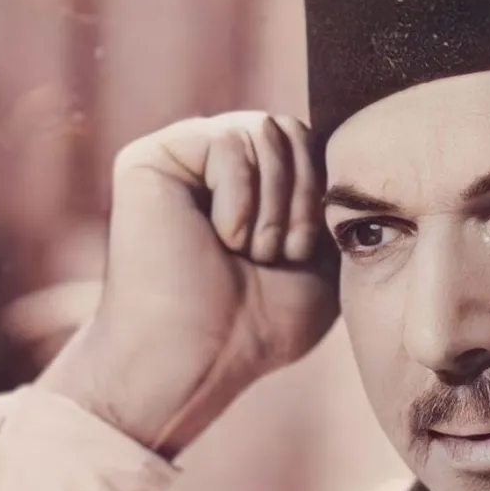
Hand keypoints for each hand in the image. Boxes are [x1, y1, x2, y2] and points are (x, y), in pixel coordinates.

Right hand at [39, 112, 338, 455]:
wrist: (198, 362)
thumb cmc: (258, 327)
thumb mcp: (322, 258)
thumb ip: (327, 199)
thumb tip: (341, 143)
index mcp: (248, 184)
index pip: (308, 143)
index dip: (322, 195)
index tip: (303, 255)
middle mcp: (210, 165)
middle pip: (289, 128)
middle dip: (301, 197)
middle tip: (279, 254)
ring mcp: (178, 160)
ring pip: (263, 130)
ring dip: (272, 206)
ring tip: (249, 252)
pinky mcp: (148, 160)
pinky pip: (226, 139)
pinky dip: (239, 197)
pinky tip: (220, 238)